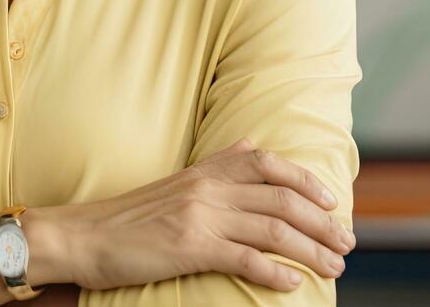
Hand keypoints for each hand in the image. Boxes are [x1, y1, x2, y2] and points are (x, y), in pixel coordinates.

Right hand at [57, 138, 354, 291]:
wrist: (83, 237)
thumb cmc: (128, 217)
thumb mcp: (175, 182)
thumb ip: (216, 165)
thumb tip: (252, 145)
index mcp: (204, 171)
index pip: (267, 163)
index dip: (307, 180)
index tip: (333, 202)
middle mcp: (206, 188)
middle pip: (281, 198)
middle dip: (322, 221)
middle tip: (346, 243)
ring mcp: (199, 217)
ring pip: (273, 228)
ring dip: (311, 250)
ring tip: (333, 268)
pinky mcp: (189, 247)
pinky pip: (245, 257)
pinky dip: (275, 272)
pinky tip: (292, 284)